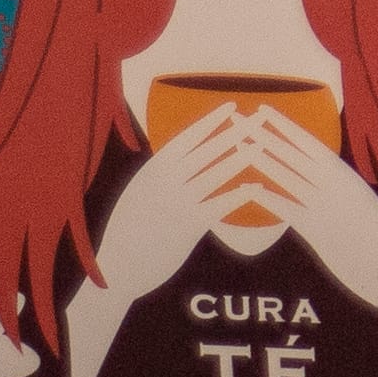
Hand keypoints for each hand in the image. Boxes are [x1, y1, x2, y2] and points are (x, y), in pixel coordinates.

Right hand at [94, 104, 288, 288]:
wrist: (116, 269)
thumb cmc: (128, 231)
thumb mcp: (138, 193)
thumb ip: (159, 174)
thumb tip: (178, 156)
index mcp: (152, 170)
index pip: (187, 138)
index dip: (211, 121)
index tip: (231, 107)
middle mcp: (165, 182)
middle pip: (207, 150)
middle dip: (235, 131)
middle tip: (259, 117)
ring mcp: (177, 203)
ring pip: (216, 174)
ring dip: (241, 158)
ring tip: (261, 145)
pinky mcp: (188, 226)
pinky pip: (219, 205)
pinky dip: (239, 195)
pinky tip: (256, 188)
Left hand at [226, 111, 377, 376]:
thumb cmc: (376, 252)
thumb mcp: (362, 213)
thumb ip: (338, 196)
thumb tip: (320, 183)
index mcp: (349, 182)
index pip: (314, 147)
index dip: (289, 128)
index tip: (267, 111)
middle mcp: (339, 191)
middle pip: (299, 156)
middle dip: (273, 134)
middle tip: (248, 114)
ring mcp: (329, 210)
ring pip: (291, 177)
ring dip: (266, 157)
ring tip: (243, 141)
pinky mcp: (319, 233)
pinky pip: (289, 209)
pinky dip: (269, 196)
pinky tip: (250, 188)